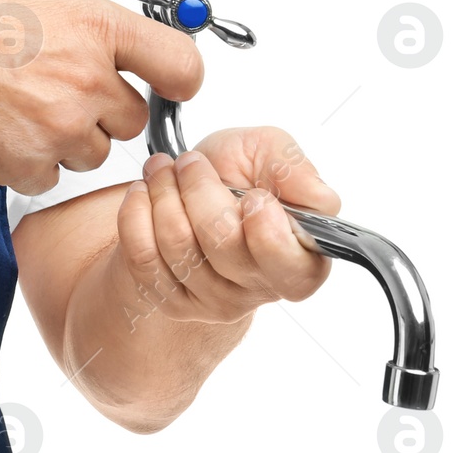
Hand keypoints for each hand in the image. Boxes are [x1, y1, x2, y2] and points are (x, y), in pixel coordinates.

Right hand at [0, 0, 204, 193]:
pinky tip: (6, 124)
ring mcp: (58, 127)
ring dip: (70, 134)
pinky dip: (32, 159)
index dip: (179, 74)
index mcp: (97, 28)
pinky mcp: (27, 162)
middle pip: (135, 116)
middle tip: (60, 78)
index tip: (167, 76)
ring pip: (95, 150)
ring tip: (27, 99)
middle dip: (106, 103)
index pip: (182, 66)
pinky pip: (51, 175)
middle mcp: (86, 81)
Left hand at [116, 125, 340, 326]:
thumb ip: (293, 167)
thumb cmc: (235, 173)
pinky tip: (144, 194)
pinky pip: (142, 257)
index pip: (289, 266)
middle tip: (191, 163)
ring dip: (163, 193)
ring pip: (178, 247)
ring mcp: (213, 301)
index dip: (265, 227)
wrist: (186, 188)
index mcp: (300, 260)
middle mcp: (259, 289)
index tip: (251, 194)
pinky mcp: (171, 300)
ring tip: (164, 171)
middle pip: (222, 244)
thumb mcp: (267, 152)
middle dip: (198, 188)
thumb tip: (317, 197)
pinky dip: (135, 213)